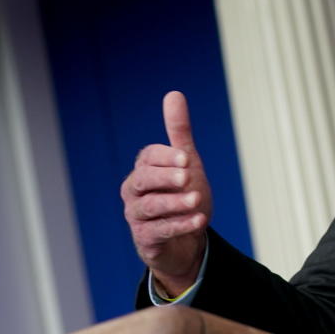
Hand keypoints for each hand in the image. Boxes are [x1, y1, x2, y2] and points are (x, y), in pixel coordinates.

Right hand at [121, 91, 213, 296]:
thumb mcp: (185, 162)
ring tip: (197, 200)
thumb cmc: (182, 194)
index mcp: (144, 170)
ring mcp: (138, 217)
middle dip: (165, 177)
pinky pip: (160, 232)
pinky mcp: (146, 239)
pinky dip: (179, 225)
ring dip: (174, 203)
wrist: (186, 238)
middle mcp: (135, 192)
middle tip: (188, 176)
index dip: (166, 156)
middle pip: (143, 181)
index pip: (148, 158)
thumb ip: (179, 132)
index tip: (186, 157)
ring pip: (150, 208)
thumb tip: (173, 94)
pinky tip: (199, 220)